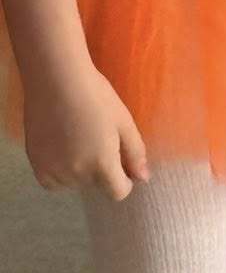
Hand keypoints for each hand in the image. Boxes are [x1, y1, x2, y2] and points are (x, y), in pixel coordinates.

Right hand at [24, 60, 149, 200]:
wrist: (57, 80)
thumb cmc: (96, 96)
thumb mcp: (124, 122)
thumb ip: (135, 153)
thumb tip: (143, 178)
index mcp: (102, 165)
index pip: (118, 192)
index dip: (124, 180)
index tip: (121, 162)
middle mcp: (77, 174)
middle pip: (96, 184)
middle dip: (102, 168)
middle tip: (97, 137)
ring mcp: (53, 170)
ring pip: (74, 182)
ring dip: (79, 170)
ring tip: (78, 138)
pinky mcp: (36, 164)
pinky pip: (52, 180)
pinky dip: (59, 171)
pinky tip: (62, 147)